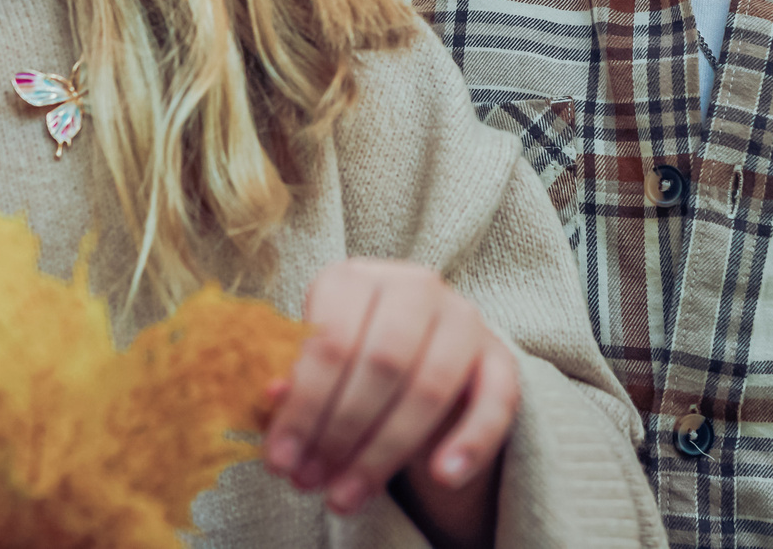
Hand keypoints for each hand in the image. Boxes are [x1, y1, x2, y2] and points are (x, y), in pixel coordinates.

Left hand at [262, 260, 518, 547]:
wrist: (418, 352)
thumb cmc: (348, 363)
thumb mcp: (314, 367)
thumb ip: (293, 381)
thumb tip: (272, 397)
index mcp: (353, 278)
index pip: (330, 339)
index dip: (304, 406)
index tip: (280, 460)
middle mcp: (412, 285)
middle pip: (381, 362)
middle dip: (341, 433)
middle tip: (312, 482)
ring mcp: (462, 317)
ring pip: (430, 387)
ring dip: (385, 452)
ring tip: (347, 496)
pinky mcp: (500, 355)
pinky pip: (496, 401)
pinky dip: (471, 442)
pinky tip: (442, 477)